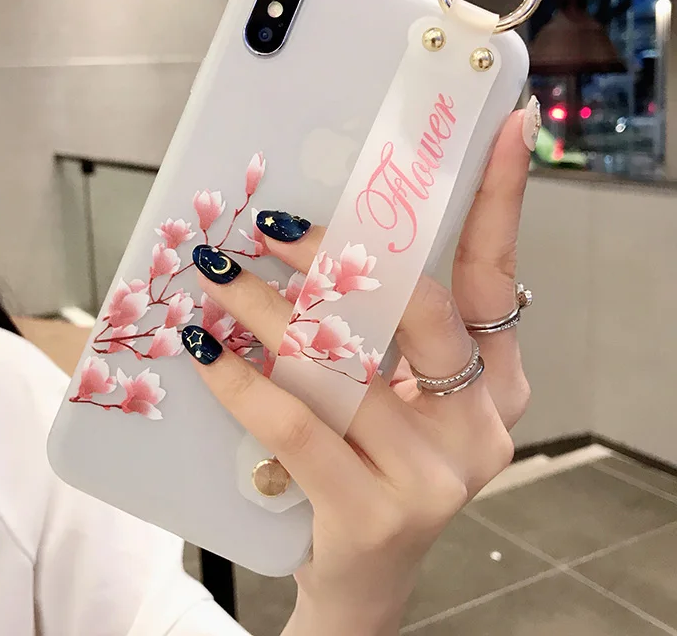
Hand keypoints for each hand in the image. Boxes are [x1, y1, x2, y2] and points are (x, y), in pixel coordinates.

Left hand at [185, 108, 533, 634]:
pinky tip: (204, 351)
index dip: (499, 198)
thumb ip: (377, 330)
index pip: (493, 274)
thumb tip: (313, 236)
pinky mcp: (376, 514)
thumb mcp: (389, 393)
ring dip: (267, 308)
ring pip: (342, 362)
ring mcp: (435, 475)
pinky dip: (241, 381)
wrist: (359, 582)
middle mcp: (481, 424)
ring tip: (216, 273)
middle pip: (416, 308)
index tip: (505, 126)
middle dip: (337, 255)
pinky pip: (297, 424)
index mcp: (495, 382)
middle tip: (272, 224)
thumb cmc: (369, 465)